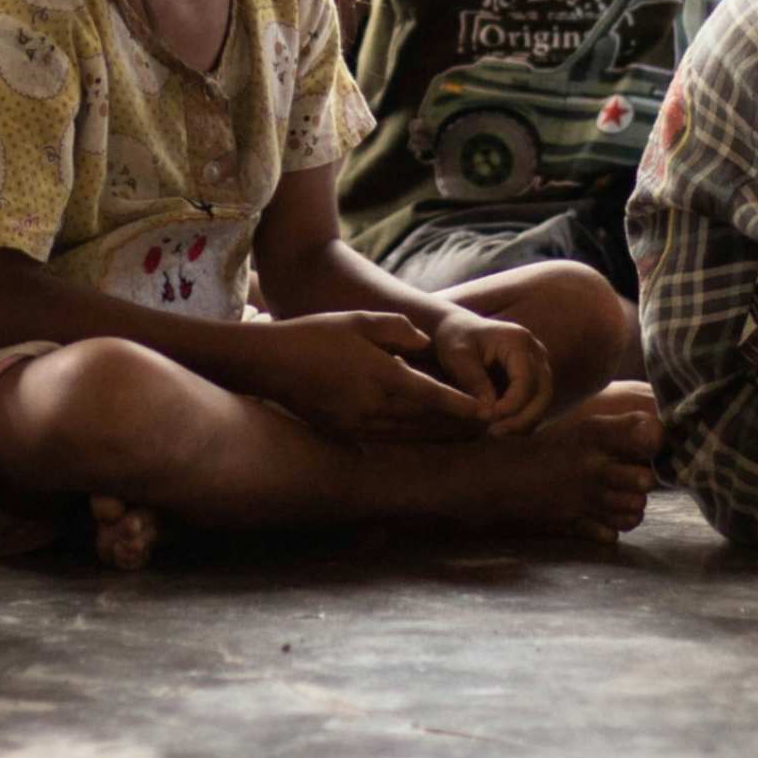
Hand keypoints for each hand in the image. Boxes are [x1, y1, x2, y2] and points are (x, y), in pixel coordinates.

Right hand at [250, 311, 487, 443]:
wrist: (271, 363)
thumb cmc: (316, 334)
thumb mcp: (359, 320)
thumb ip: (398, 329)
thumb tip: (425, 344)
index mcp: (377, 374)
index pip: (428, 394)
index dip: (458, 404)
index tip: (484, 411)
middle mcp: (370, 405)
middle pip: (424, 420)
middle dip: (456, 424)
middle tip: (486, 425)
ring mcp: (357, 423)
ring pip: (408, 433)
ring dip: (437, 434)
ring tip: (464, 433)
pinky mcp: (346, 432)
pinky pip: (388, 437)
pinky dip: (412, 436)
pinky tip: (426, 433)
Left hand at [428, 313, 553, 434]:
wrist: (459, 328)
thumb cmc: (455, 337)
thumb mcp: (457, 355)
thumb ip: (474, 381)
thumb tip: (490, 413)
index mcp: (519, 341)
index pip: (526, 380)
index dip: (511, 405)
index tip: (488, 419)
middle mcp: (536, 352)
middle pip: (543, 393)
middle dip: (522, 418)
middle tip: (494, 433)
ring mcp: (539, 365)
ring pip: (542, 402)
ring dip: (523, 422)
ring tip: (494, 432)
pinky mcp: (535, 378)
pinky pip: (535, 404)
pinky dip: (522, 419)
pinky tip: (500, 426)